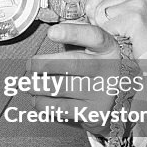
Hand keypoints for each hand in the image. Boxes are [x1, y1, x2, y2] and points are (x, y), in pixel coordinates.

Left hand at [29, 22, 124, 137]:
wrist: (119, 101)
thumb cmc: (96, 68)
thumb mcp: (93, 49)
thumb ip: (75, 37)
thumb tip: (53, 33)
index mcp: (108, 49)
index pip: (94, 36)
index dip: (72, 33)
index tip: (51, 33)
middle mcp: (108, 69)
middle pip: (72, 63)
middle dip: (43, 64)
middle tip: (29, 65)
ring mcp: (102, 93)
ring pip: (62, 87)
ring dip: (38, 85)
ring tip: (28, 84)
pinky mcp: (94, 113)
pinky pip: (62, 108)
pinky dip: (43, 103)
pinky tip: (36, 99)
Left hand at [47, 0, 146, 59]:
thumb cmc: (145, 40)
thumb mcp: (128, 15)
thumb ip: (107, 6)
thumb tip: (75, 12)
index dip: (95, 10)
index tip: (109, 22)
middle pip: (96, 3)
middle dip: (101, 23)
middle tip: (122, 32)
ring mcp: (140, 1)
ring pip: (99, 16)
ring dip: (108, 32)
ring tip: (128, 36)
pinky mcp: (136, 17)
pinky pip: (105, 28)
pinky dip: (113, 39)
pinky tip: (130, 41)